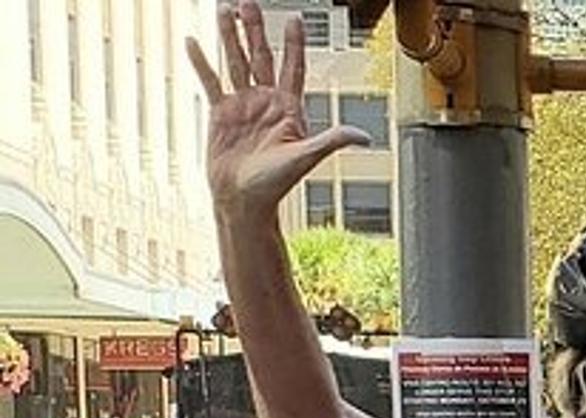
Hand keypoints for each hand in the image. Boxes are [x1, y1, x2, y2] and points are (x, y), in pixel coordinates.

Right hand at [187, 1, 369, 221]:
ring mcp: (243, 105)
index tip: (296, 18)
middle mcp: (267, 102)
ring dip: (229, 37)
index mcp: (289, 109)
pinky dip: (201, 62)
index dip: (294, 43)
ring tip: (223, 9)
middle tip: (248, 1)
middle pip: (261, 57)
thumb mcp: (305, 158)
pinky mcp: (220, 113)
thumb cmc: (276, 185)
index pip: (294, 68)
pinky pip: (210, 81)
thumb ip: (332, 141)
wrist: (244, 201)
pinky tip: (194, 40)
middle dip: (256, 29)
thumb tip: (364, 136)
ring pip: (236, 62)